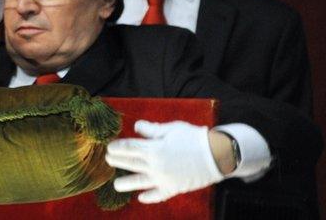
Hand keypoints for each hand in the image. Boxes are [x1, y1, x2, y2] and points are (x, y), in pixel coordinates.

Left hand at [105, 120, 224, 203]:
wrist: (217, 154)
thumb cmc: (194, 138)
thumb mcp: (171, 129)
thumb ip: (152, 130)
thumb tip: (136, 126)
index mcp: (154, 149)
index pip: (129, 148)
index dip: (117, 147)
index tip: (109, 147)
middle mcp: (155, 166)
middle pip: (131, 164)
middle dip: (117, 161)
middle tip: (108, 160)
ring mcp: (163, 179)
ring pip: (140, 182)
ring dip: (126, 183)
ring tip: (116, 185)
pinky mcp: (174, 188)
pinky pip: (158, 195)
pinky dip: (149, 197)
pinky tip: (141, 198)